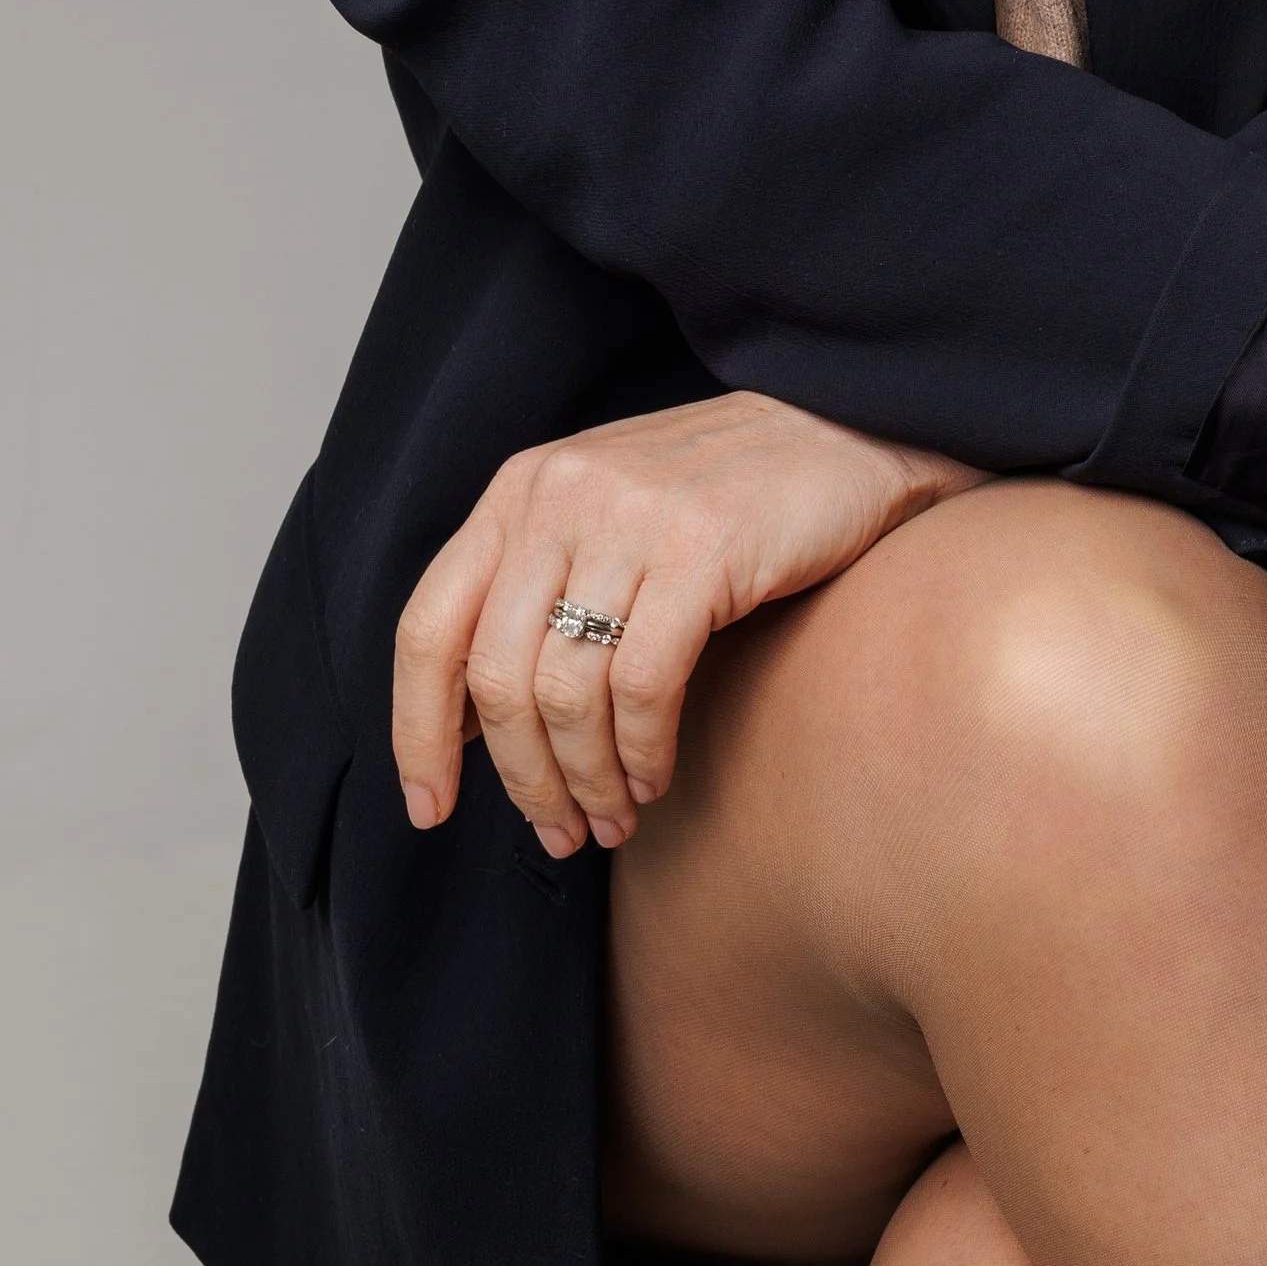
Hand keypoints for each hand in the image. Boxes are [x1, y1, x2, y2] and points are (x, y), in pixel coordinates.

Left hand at [393, 392, 984, 857]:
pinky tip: (656, 775)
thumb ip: (535, 590)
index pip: (428, 626)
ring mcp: (630, 515)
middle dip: (522, 779)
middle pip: (496, 677)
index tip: (431, 809)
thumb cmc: (725, 498)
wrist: (849, 432)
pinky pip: (642, 687)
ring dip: (586, 781)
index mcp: (521, 488)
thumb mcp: (604, 519)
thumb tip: (468, 723)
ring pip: (565, 694)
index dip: (417, 732)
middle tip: (560, 833)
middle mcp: (560, 494)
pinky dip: (642, 752)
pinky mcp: (701, 546)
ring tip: (615, 816)